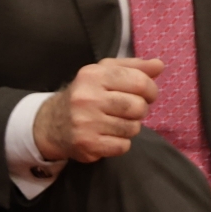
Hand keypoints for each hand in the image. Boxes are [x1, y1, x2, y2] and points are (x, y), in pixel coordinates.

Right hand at [33, 57, 162, 162]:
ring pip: (133, 128)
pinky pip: (123, 146)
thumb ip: (133, 67)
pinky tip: (107, 136)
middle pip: (139, 106)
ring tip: (114, 122)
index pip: (139, 81)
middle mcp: (87, 97)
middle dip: (139, 110)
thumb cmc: (86, 94)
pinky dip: (120, 143)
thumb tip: (159, 65)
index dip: (150, 90)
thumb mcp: (104, 73)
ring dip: (129, 127)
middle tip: (126, 110)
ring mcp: (86, 121)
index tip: (144, 95)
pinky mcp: (88, 143)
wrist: (51, 123)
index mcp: (93, 75)